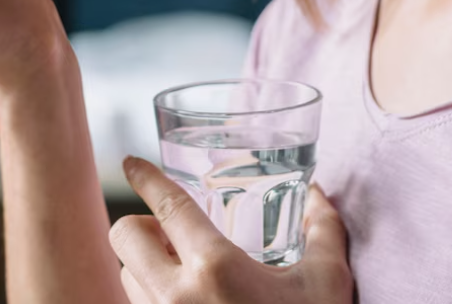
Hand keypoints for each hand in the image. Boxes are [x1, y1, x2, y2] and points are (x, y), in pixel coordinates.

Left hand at [110, 157, 352, 303]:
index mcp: (217, 268)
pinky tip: (181, 301)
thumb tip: (319, 194)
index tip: (132, 162)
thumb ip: (323, 231)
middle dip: (140, 224)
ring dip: (144, 264)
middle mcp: (178, 297)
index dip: (145, 177)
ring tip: (179, 269)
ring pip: (126, 277)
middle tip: (170, 232)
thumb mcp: (327, 283)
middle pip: (124, 237)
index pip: (167, 205)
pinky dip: (150, 299)